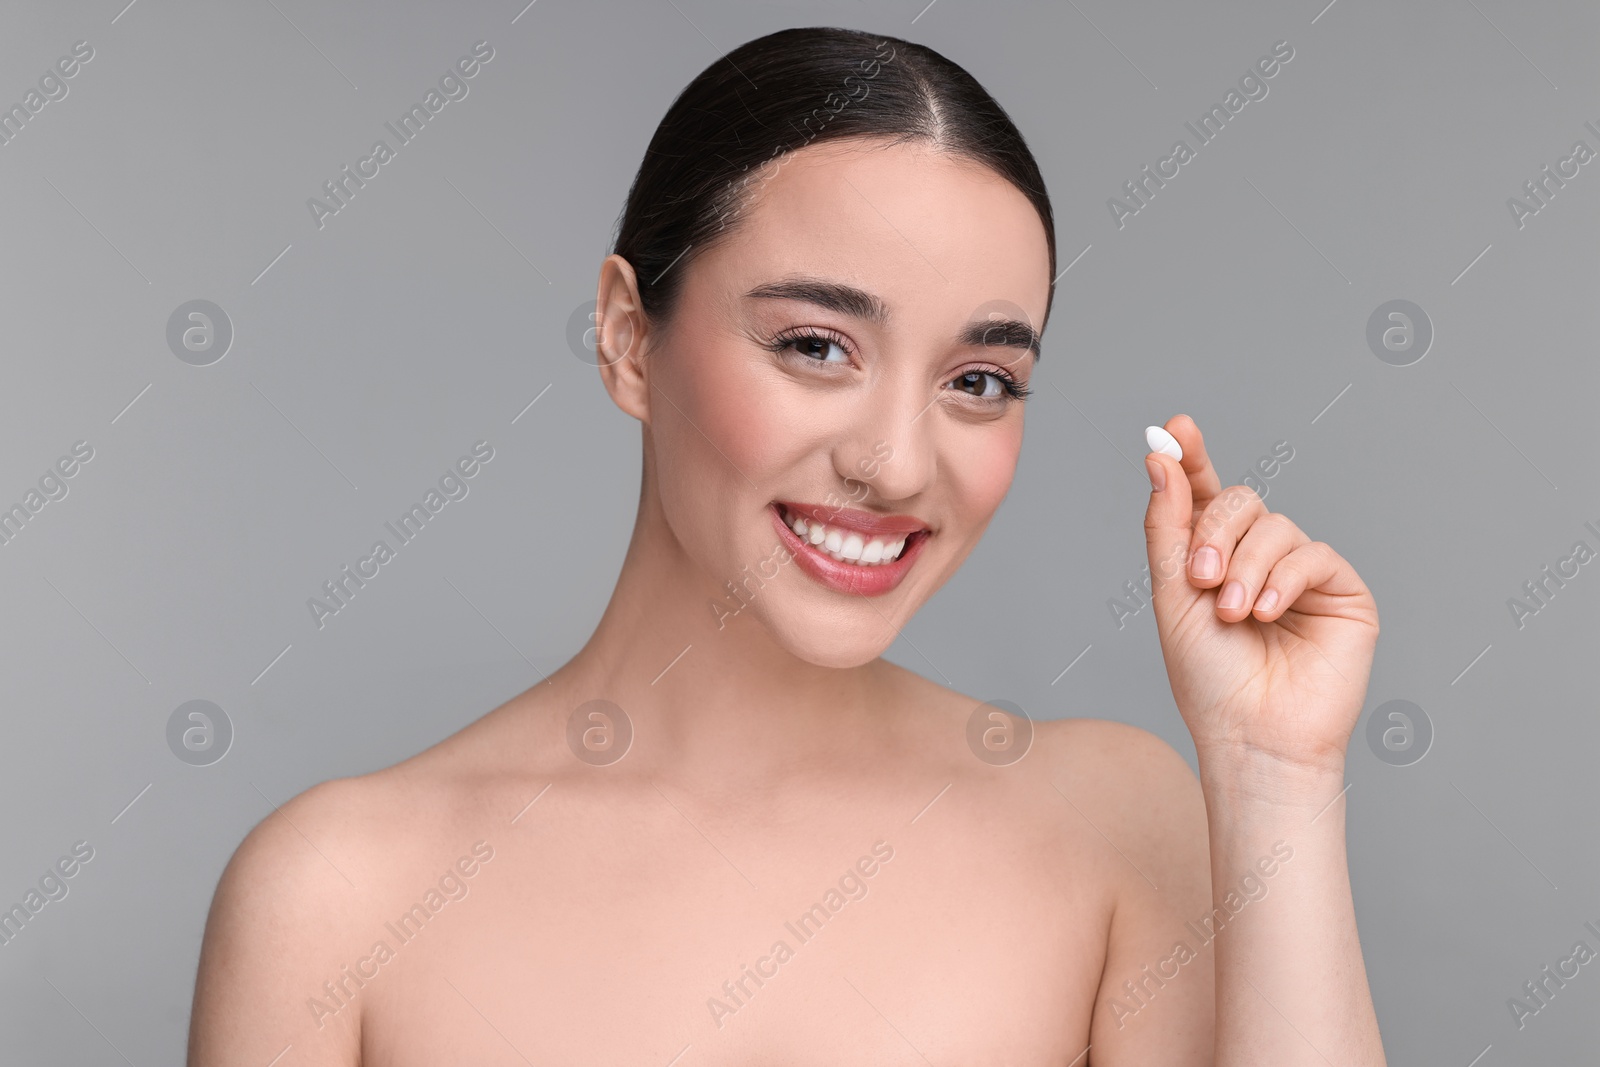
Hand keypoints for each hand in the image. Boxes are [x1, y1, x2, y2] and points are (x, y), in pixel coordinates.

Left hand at [1141, 415, 1379, 775]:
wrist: (1251, 734)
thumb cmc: (1209, 678)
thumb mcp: (1172, 595)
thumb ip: (1168, 526)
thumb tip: (1160, 459)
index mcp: (1213, 558)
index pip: (1204, 496)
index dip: (1192, 460)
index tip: (1175, 428)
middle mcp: (1258, 559)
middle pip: (1240, 501)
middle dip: (1213, 531)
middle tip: (1198, 576)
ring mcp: (1302, 573)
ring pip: (1275, 526)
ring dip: (1244, 567)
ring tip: (1231, 614)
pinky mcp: (1341, 591)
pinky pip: (1313, 553)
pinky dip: (1283, 578)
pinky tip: (1265, 613)